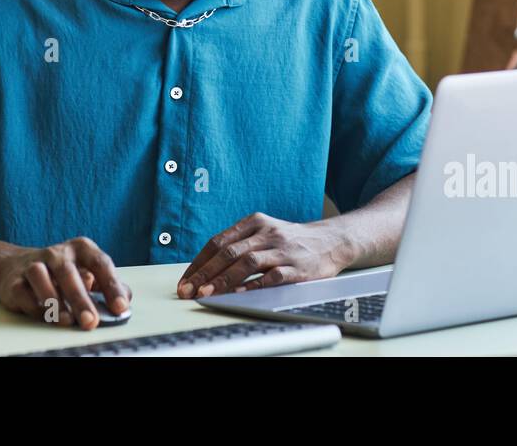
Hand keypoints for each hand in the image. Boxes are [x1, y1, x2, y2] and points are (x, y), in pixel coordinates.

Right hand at [0, 236, 130, 329]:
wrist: (18, 266)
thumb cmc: (62, 272)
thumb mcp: (88, 272)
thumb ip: (107, 285)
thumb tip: (125, 299)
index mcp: (81, 248)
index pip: (100, 263)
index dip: (111, 285)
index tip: (120, 307)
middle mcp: (57, 253)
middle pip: (69, 273)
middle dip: (81, 299)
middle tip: (91, 321)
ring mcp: (33, 264)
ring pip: (41, 277)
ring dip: (54, 300)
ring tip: (67, 321)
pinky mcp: (14, 281)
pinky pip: (23, 292)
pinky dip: (33, 306)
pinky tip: (45, 316)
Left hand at [176, 212, 357, 298]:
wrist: (331, 240)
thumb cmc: (290, 240)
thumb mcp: (264, 232)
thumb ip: (239, 243)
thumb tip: (205, 267)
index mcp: (255, 222)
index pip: (219, 241)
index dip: (199, 261)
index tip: (186, 279)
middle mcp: (267, 233)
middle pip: (229, 252)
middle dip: (205, 272)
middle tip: (189, 289)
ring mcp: (282, 250)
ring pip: (248, 262)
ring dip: (224, 279)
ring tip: (207, 292)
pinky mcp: (297, 267)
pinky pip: (272, 277)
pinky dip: (254, 286)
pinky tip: (240, 294)